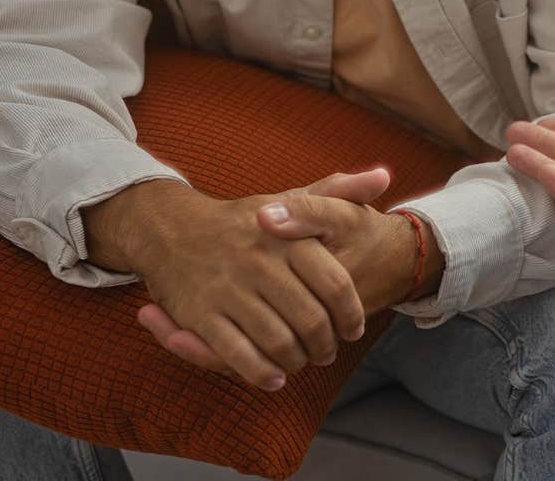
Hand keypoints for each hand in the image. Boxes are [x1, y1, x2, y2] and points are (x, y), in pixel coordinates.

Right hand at [136, 168, 408, 378]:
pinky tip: (273, 377)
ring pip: (279, 342)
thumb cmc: (243, 221)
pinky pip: (238, 355)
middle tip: (327, 352)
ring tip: (302, 362)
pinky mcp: (200, 314)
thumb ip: (338, 192)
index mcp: (287, 238)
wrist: (171, 229)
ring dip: (297, 361)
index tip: (355, 329)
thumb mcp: (290, 199)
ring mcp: (228, 289)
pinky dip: (261, 373)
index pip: (336, 286)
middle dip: (325, 345)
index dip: (351, 315)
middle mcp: (259, 262)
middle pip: (311, 321)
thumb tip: (384, 177)